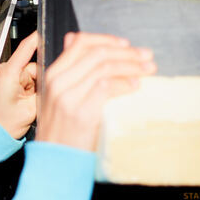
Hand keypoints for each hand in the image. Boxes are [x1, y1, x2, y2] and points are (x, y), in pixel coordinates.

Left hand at [0, 31, 37, 138]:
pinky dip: (32, 91)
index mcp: (9, 73)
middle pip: (36, 66)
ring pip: (35, 76)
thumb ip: (45, 93)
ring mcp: (8, 77)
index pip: (26, 48)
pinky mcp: (10, 84)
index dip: (38, 38)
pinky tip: (27, 103)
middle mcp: (7, 71)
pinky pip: (28, 82)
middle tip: (39, 98)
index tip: (47, 30)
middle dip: (42, 80)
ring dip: (37, 88)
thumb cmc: (0, 123)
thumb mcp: (30, 110)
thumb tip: (56, 83)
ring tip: (30, 104)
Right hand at [36, 32, 155, 151]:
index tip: (126, 45)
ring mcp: (69, 97)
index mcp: (52, 74)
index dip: (107, 40)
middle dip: (127, 53)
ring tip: (148, 69)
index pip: (80, 43)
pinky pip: (106, 88)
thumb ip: (68, 71)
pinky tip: (136, 86)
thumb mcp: (57, 95)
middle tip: (146, 56)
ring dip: (131, 66)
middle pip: (97, 54)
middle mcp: (58, 82)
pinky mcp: (82, 113)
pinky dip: (125, 84)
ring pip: (104, 68)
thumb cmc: (61, 129)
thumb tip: (75, 40)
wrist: (54, 159)